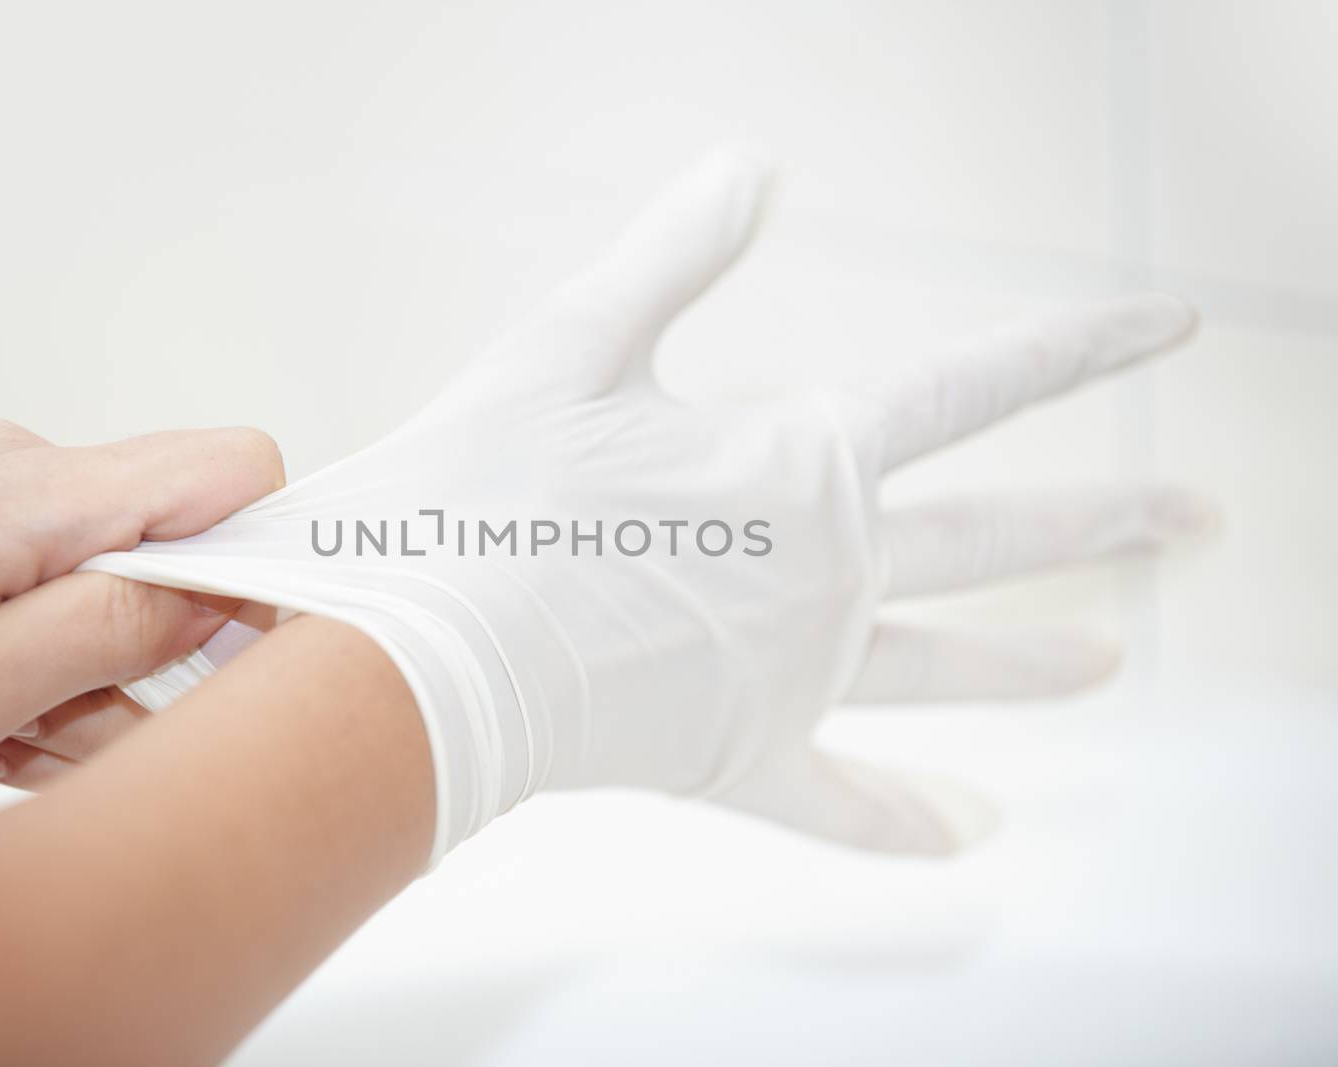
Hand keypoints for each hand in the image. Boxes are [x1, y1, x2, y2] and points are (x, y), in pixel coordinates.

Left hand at [0, 419, 284, 802]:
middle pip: (179, 532)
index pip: (230, 468)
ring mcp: (0, 496)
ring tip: (23, 738)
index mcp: (35, 492)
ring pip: (122, 577)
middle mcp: (26, 470)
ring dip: (100, 669)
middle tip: (108, 719)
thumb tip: (221, 594)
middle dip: (167, 638)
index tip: (251, 642)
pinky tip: (8, 722)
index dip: (265, 553)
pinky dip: (56, 660)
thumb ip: (109, 632)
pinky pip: (65, 588)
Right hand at [84, 149, 1214, 862]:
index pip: (972, 389)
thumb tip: (751, 167)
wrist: (421, 656)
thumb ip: (674, 255)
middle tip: (1199, 520)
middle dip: (1105, 524)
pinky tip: (969, 832)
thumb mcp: (574, 342)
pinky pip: (841, 801)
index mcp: (801, 462)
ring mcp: (792, 675)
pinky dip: (902, 819)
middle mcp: (827, 572)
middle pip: (996, 541)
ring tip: (1111, 660)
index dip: (1078, 348)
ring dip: (1033, 660)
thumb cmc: (486, 496)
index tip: (1168, 328)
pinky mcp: (737, 755)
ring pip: (943, 667)